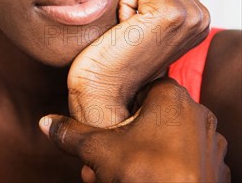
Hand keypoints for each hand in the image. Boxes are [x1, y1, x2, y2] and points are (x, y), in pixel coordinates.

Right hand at [40, 78, 230, 181]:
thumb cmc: (144, 173)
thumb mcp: (97, 150)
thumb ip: (71, 133)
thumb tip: (46, 123)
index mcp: (170, 97)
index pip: (138, 89)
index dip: (118, 110)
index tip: (107, 129)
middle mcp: (196, 113)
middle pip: (151, 117)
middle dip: (127, 137)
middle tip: (108, 157)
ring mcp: (209, 142)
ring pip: (168, 139)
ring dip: (145, 151)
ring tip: (122, 171)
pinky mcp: (215, 167)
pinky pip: (185, 159)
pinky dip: (167, 166)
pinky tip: (148, 178)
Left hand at [68, 0, 209, 125]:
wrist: (102, 88)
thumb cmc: (110, 53)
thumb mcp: (141, 18)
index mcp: (196, 16)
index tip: (135, 22)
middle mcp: (200, 15)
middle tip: (129, 24)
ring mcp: (190, 14)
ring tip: (127, 25)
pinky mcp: (171, 12)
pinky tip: (124, 26)